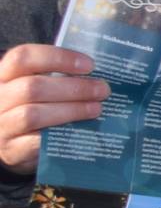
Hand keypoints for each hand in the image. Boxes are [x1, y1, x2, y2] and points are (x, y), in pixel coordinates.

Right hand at [0, 45, 109, 173]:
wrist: (12, 142)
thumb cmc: (33, 105)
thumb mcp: (39, 85)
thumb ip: (59, 76)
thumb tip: (99, 74)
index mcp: (4, 74)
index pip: (22, 57)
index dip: (57, 58)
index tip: (89, 65)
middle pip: (32, 87)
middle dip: (74, 88)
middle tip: (103, 90)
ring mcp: (1, 125)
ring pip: (32, 114)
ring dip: (71, 110)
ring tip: (97, 109)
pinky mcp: (10, 149)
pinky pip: (35, 141)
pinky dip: (60, 134)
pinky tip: (80, 130)